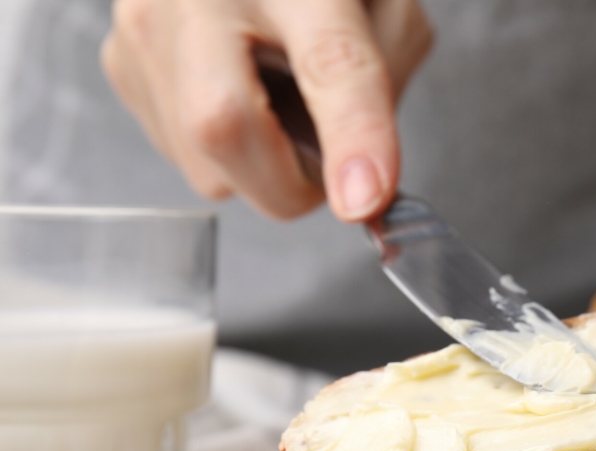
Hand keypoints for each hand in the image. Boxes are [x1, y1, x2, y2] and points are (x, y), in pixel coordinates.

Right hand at [102, 0, 431, 220]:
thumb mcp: (386, 17)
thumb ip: (382, 92)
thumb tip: (363, 190)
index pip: (327, 61)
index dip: (352, 135)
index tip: (365, 199)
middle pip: (223, 126)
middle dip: (290, 179)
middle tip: (330, 164)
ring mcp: (144, 28)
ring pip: (203, 164)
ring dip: (262, 168)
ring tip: (282, 105)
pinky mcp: (120, 64)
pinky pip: (183, 156)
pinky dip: (228, 156)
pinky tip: (245, 100)